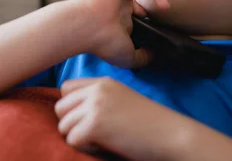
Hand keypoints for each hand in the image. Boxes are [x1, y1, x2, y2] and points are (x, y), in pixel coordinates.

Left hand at [54, 77, 176, 159]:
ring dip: (77, 137)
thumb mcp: (122, 100)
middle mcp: (97, 90)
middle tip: (93, 134)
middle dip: (71, 123)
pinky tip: (104, 146)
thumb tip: (69, 112)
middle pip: (60, 107)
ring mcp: (95, 106)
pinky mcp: (94, 125)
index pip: (66, 88)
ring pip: (63, 125)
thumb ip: (98, 99)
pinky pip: (72, 140)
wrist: (171, 135)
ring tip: (101, 140)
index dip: (72, 106)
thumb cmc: (149, 124)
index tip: (87, 119)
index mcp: (104, 82)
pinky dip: (84, 148)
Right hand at [79, 0, 185, 68]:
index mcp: (123, 19)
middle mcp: (123, 4)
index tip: (169, 20)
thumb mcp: (129, 56)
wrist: (86, 29)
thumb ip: (144, 56)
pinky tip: (164, 5)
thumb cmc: (103, 43)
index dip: (156, 14)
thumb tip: (156, 54)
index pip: (144, 13)